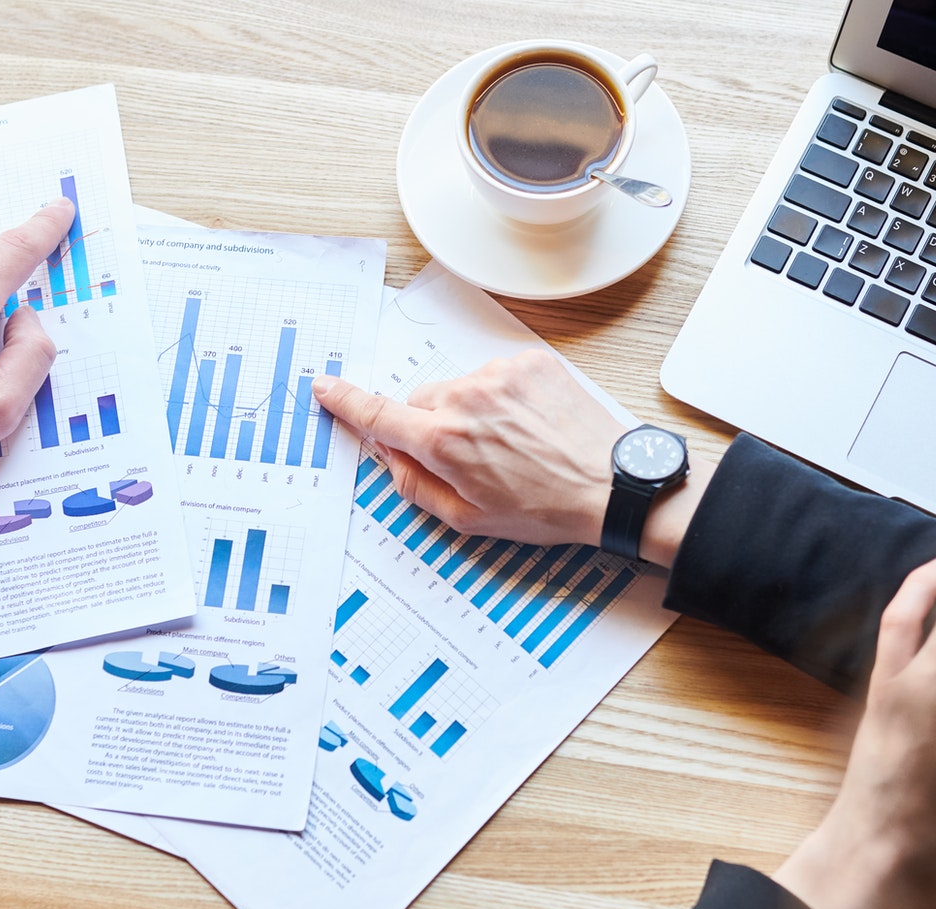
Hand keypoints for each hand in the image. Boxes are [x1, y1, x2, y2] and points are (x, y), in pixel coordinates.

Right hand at [312, 351, 715, 564]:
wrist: (611, 484)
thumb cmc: (544, 510)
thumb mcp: (467, 519)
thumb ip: (415, 485)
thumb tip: (391, 456)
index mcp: (442, 442)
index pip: (378, 416)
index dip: (346, 402)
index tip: (325, 386)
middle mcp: (465, 399)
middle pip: (421, 402)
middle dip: (432, 426)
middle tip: (470, 458)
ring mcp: (499, 375)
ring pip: (460, 389)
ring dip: (472, 412)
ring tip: (512, 445)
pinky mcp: (529, 362)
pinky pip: (496, 376)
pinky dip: (504, 397)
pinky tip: (530, 426)